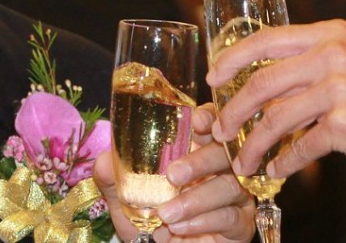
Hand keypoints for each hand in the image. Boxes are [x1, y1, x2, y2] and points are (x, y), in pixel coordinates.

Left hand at [94, 103, 254, 241]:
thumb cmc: (152, 224)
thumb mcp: (127, 203)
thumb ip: (115, 181)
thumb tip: (104, 160)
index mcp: (198, 152)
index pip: (212, 125)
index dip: (208, 118)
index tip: (196, 122)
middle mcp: (223, 169)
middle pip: (225, 152)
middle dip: (200, 160)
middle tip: (172, 175)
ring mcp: (237, 195)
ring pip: (229, 185)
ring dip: (196, 199)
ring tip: (166, 214)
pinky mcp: (241, 223)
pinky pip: (230, 216)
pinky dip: (203, 221)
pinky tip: (180, 228)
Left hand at [206, 19, 345, 177]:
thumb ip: (312, 64)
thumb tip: (262, 81)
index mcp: (330, 34)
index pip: (267, 39)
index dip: (233, 59)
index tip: (213, 77)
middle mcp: (333, 55)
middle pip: (262, 82)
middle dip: (233, 110)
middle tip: (219, 130)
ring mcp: (340, 88)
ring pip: (275, 118)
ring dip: (254, 146)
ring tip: (244, 163)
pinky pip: (300, 147)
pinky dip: (284, 164)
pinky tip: (278, 172)